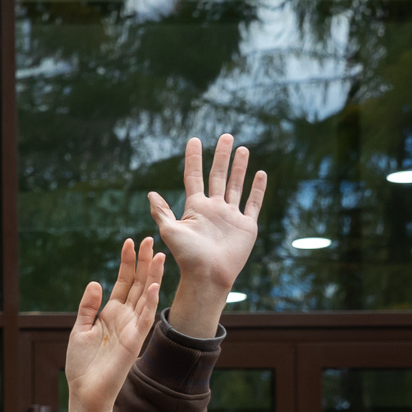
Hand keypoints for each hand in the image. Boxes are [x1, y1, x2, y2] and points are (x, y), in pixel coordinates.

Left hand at [61, 238, 165, 411]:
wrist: (85, 391)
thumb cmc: (82, 364)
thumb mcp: (79, 329)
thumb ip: (88, 306)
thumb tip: (97, 282)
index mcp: (111, 313)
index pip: (123, 282)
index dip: (126, 262)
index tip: (129, 242)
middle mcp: (125, 317)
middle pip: (138, 284)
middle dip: (143, 262)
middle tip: (149, 238)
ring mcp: (132, 328)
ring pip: (146, 297)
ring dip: (153, 276)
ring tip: (158, 255)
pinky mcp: (134, 342)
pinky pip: (145, 318)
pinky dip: (150, 302)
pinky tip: (154, 285)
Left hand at [148, 134, 265, 337]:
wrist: (208, 275)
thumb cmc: (187, 256)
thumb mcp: (170, 231)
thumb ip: (162, 212)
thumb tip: (150, 193)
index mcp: (195, 207)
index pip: (194, 176)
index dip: (194, 158)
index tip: (193, 140)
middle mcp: (213, 208)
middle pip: (218, 176)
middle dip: (221, 156)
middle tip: (226, 136)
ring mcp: (231, 216)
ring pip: (236, 185)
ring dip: (239, 167)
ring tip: (242, 149)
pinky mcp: (246, 225)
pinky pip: (253, 203)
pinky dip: (257, 188)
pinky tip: (261, 173)